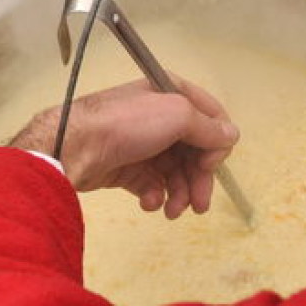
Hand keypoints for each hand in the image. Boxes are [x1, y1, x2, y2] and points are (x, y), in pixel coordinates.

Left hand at [9, 79, 239, 218]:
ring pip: (175, 171)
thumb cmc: (127, 124)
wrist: (73, 147)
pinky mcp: (126, 167)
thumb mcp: (176, 115)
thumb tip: (232, 136)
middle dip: (199, 179)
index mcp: (172, 95)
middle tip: (200, 206)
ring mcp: (142, 143)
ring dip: (179, 193)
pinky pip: (151, 184)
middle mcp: (159, 116)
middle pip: (194, 151)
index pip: (210, 118)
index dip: (217, 143)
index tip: (211, 164)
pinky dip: (155, 195)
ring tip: (172, 211)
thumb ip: (208, 127)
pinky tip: (149, 202)